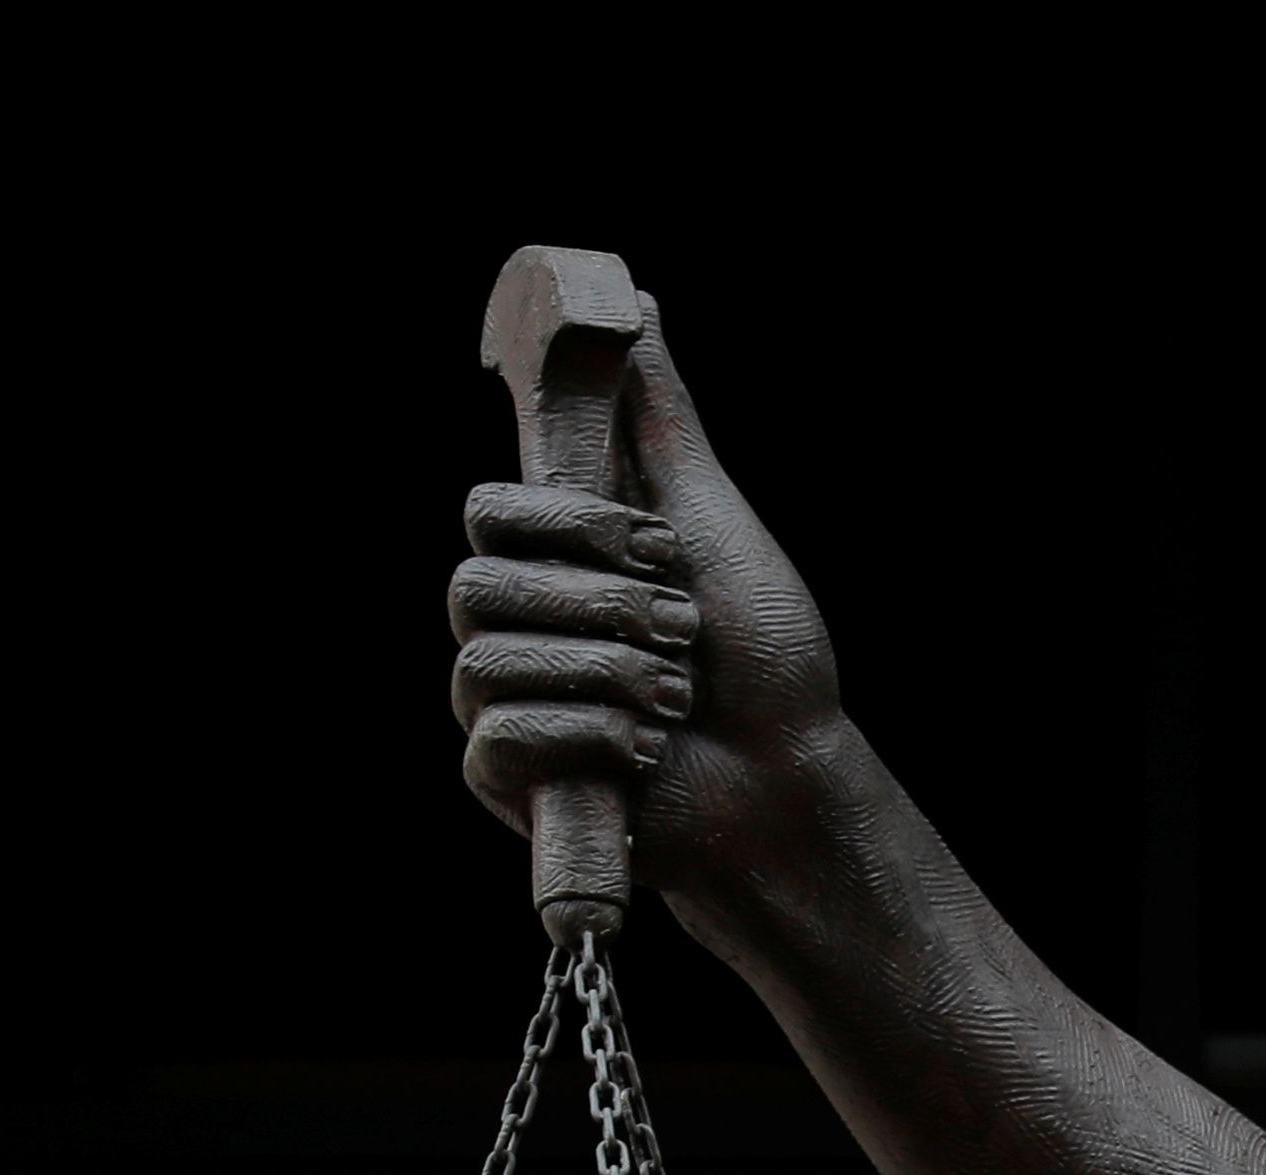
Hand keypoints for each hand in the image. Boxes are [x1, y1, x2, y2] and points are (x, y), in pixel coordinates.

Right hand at [444, 320, 847, 914]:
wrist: (790, 778)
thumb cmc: (762, 657)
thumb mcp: (713, 518)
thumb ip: (659, 418)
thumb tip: (635, 305)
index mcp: (549, 560)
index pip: (490, 509)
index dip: (574, 528)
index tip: (660, 549)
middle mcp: (511, 623)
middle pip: (475, 583)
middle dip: (599, 607)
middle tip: (681, 631)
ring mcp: (499, 701)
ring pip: (489, 658)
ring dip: (607, 673)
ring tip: (674, 697)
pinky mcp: (504, 778)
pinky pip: (503, 737)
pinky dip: (594, 737)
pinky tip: (644, 750)